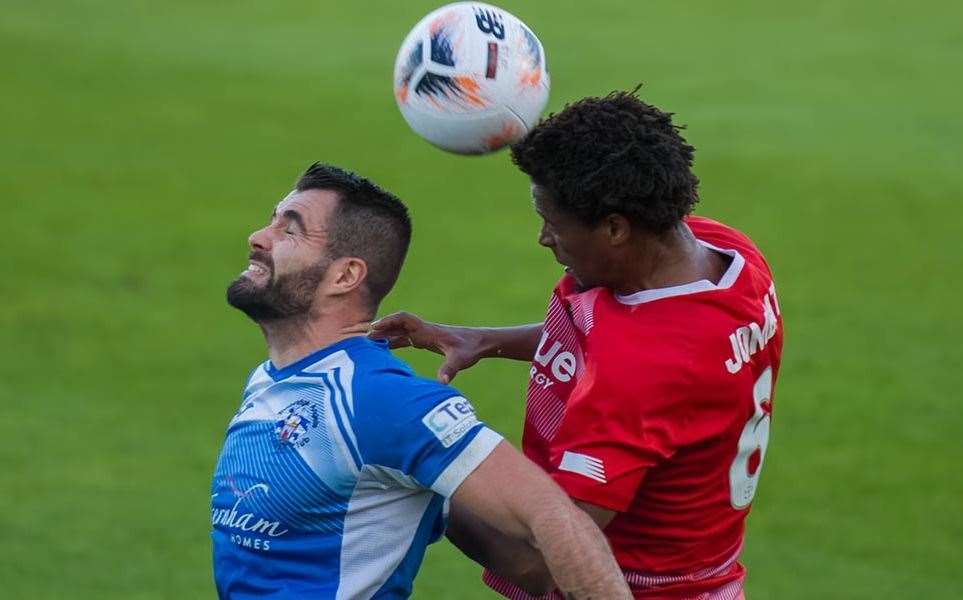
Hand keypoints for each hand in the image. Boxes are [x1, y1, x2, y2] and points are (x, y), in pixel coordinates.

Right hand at [368, 312, 484, 383]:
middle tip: (363, 338)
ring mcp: (424, 335)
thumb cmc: (470, 348)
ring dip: (385, 335)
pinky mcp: (425, 341)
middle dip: (381, 329)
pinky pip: (405, 339)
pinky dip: (393, 342)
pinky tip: (384, 350)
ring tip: (368, 343)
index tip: (374, 327)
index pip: (405, 320)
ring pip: (399, 332)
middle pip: (397, 325)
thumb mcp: (461, 359)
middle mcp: (424, 331)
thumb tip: (442, 382)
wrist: (479, 342)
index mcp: (428, 331)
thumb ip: (450, 369)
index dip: (389, 322)